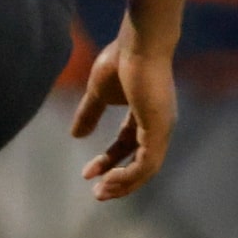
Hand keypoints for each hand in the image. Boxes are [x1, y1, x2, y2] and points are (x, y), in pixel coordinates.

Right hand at [70, 20, 177, 201]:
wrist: (138, 43)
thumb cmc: (121, 60)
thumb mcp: (98, 93)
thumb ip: (89, 113)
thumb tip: (76, 135)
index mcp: (146, 116)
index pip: (127, 146)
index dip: (108, 161)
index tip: (86, 173)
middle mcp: (158, 126)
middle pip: (140, 162)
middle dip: (118, 180)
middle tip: (97, 194)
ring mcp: (161, 129)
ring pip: (146, 169)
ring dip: (124, 184)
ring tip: (101, 192)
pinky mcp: (159, 129)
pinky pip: (147, 163)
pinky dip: (130, 175)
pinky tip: (110, 178)